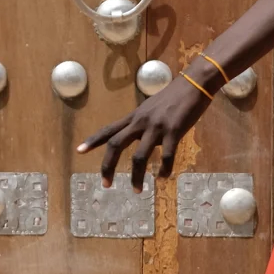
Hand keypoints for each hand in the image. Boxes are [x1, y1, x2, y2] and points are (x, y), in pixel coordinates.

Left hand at [75, 77, 212, 190]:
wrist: (194, 83)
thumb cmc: (174, 96)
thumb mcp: (151, 109)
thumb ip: (142, 123)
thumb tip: (138, 138)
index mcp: (134, 117)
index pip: (108, 129)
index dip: (92, 141)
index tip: (79, 151)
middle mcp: (141, 122)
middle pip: (116, 144)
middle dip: (107, 166)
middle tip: (105, 184)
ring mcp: (156, 127)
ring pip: (139, 156)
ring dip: (136, 176)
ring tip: (137, 190)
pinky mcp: (174, 131)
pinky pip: (167, 155)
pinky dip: (164, 170)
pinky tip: (164, 177)